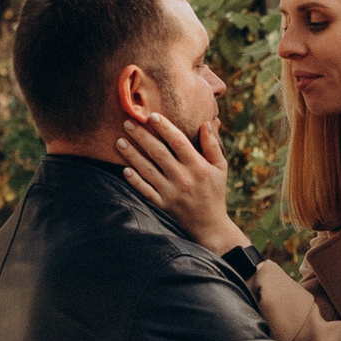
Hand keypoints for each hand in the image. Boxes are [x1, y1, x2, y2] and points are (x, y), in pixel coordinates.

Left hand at [118, 113, 245, 252]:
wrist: (209, 225)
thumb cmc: (215, 191)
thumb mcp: (220, 168)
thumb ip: (212, 146)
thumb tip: (205, 123)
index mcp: (198, 166)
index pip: (178, 142)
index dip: (164, 128)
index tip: (152, 115)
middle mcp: (183, 178)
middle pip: (158, 153)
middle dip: (142, 136)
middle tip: (128, 122)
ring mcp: (170, 192)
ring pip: (147, 170)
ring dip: (132, 155)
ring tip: (119, 141)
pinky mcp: (162, 204)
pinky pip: (145, 191)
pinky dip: (134, 181)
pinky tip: (124, 170)